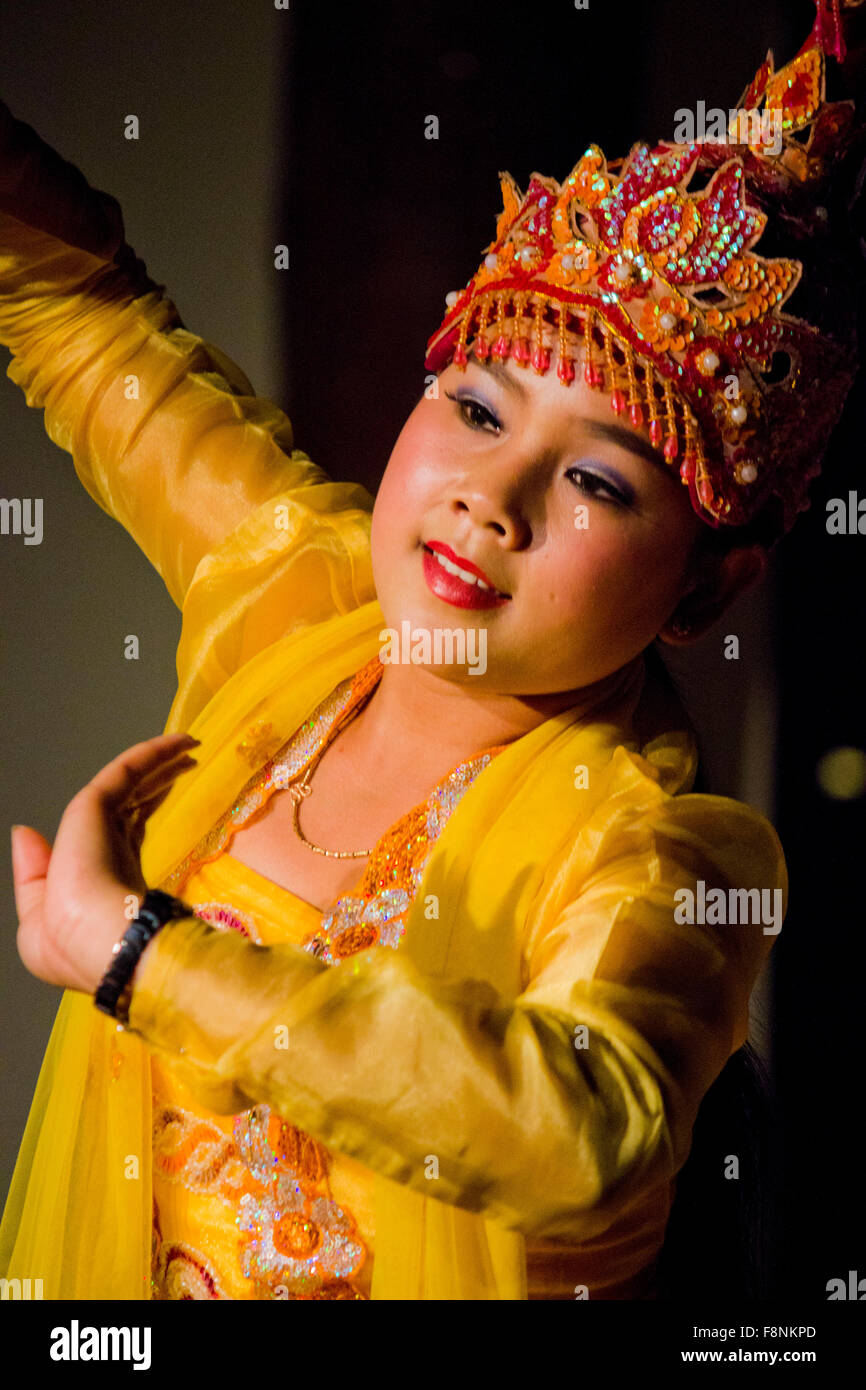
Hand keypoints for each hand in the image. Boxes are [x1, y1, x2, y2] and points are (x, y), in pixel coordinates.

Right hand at [11, 732, 199, 994]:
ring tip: (189, 745)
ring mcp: (93, 821)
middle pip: (131, 797)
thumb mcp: (50, 916)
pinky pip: (128, 769)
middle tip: (183, 760)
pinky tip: (181, 742)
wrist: (96, 942)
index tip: (167, 787)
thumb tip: (20, 833)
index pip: (123, 824)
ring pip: (131, 777)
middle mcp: (96, 840)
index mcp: (93, 868)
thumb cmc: (78, 945)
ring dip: (159, 758)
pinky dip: (153, 752)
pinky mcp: (91, 806)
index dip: (144, 801)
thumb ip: (39, 876)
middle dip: (155, 777)